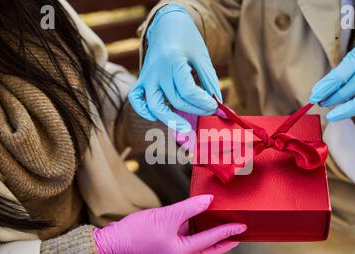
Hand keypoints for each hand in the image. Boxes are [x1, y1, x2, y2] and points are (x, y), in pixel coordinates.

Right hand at [93, 195, 245, 253]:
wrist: (116, 239)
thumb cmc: (138, 231)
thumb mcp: (167, 216)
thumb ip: (190, 207)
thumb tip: (209, 201)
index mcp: (182, 252)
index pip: (211, 240)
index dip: (228, 231)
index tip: (242, 226)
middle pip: (210, 250)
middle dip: (225, 242)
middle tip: (239, 233)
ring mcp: (175, 251)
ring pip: (200, 245)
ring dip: (212, 237)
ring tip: (225, 226)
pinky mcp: (169, 245)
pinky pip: (189, 239)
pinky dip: (198, 231)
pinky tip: (202, 220)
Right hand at [128, 4, 221, 132]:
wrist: (167, 24)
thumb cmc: (188, 41)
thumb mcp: (202, 57)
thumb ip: (210, 82)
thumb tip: (218, 106)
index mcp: (174, 61)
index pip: (188, 91)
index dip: (204, 102)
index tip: (216, 106)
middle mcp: (157, 70)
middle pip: (176, 100)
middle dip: (196, 109)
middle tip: (210, 111)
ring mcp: (147, 76)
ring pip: (155, 105)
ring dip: (171, 120)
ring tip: (186, 129)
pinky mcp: (142, 79)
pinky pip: (136, 99)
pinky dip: (143, 110)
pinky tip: (155, 117)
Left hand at [310, 39, 354, 120]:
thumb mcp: (352, 61)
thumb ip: (336, 77)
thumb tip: (316, 96)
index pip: (340, 74)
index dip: (326, 87)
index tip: (314, 97)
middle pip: (351, 89)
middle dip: (333, 99)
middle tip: (322, 104)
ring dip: (348, 109)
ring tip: (332, 115)